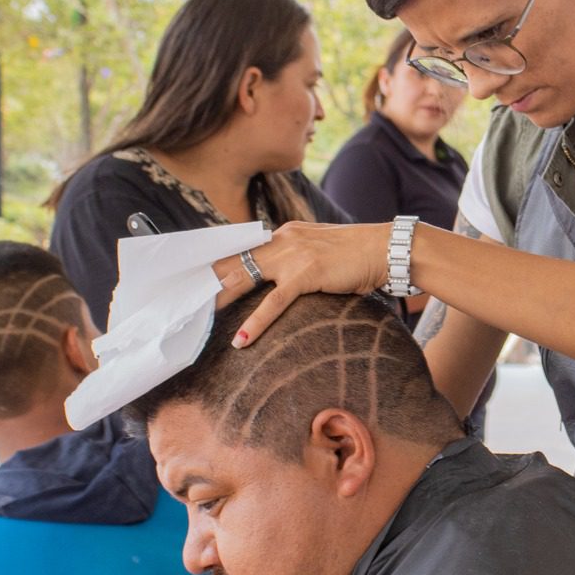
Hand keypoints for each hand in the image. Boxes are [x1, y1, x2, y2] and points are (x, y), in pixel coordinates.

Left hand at [212, 222, 390, 344]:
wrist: (386, 249)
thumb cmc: (357, 256)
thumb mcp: (319, 251)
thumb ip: (296, 259)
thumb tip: (278, 281)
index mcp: (284, 234)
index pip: (243, 248)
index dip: (219, 265)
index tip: (199, 281)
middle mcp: (283, 240)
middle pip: (235, 261)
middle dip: (210, 282)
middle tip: (188, 301)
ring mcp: (293, 255)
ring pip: (246, 277)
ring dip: (221, 300)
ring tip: (201, 319)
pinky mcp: (306, 274)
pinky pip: (274, 302)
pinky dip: (255, 322)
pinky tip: (241, 340)